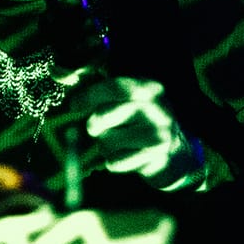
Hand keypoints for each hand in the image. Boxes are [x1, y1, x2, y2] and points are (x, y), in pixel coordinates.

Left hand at [77, 74, 207, 190]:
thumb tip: (67, 81)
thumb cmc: (141, 123)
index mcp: (148, 88)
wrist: (177, 154)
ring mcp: (158, 133)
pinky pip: (115, 162)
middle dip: (93, 124)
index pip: (114, 87)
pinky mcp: (155, 157)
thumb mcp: (131, 100)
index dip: (89, 95)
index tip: (73, 105)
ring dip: (105, 145)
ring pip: (107, 141)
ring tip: (119, 143)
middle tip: (96, 128)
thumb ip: (103, 89)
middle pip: (104, 115)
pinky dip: (113, 162)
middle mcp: (156, 108)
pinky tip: (126, 156)